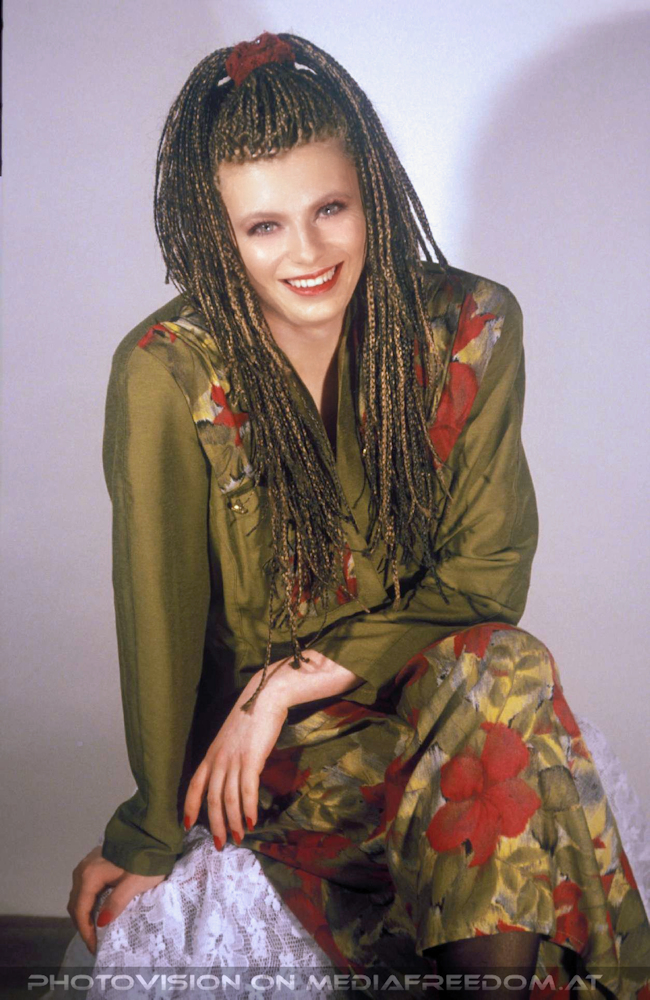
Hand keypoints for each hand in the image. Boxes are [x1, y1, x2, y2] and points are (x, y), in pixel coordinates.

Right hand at [67, 845, 166, 955]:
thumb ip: (116, 902)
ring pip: (79, 895)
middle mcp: (83, 869)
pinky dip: (88, 902)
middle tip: (94, 942)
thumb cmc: (146, 860)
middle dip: (83, 925)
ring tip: (96, 929)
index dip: (85, 932)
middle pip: (76, 903)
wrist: (151, 834)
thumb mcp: (134, 883)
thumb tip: (101, 922)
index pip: (80, 910)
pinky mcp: (95, 861)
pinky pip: (85, 886)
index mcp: (90, 875)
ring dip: (85, 913)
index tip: (94, 948)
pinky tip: (98, 910)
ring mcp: (87, 863)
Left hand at [183, 667, 288, 847]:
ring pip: (228, 799)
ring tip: (238, 837)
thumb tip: (232, 775)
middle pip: (211, 799)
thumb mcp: (232, 738)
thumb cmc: (252, 716)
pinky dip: (248, 808)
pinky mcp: (251, 759)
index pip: (194, 785)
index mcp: (211, 754)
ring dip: (233, 822)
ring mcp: (233, 759)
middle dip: (214, 824)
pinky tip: (252, 821)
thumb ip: (228, 756)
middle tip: (219, 844)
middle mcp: (218, 759)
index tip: (187, 826)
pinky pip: (247, 790)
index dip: (189, 807)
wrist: (265, 697)